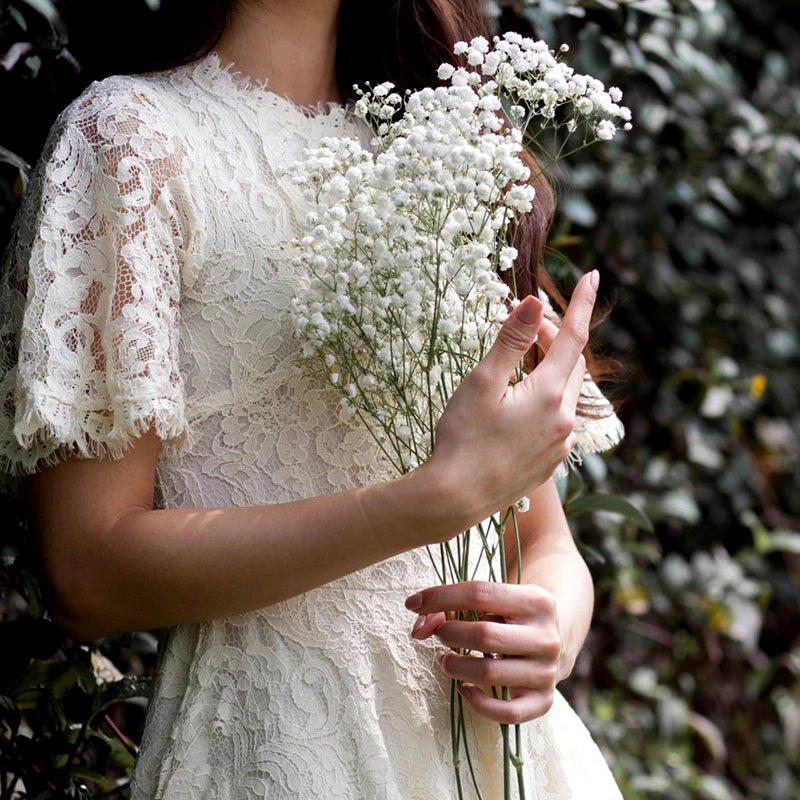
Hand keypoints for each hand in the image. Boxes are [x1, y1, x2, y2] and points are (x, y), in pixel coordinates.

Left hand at [406, 581, 564, 724]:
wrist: (555, 639)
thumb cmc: (511, 615)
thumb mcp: (492, 600)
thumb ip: (451, 605)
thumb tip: (418, 628)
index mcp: (537, 600)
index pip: (479, 593)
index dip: (440, 597)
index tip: (413, 602)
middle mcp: (547, 636)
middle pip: (484, 635)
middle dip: (449, 633)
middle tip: (438, 634)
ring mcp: (548, 671)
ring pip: (490, 673)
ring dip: (454, 666)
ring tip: (445, 658)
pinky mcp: (544, 701)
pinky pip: (507, 713)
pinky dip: (478, 703)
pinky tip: (464, 688)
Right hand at [428, 270, 597, 526]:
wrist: (454, 499)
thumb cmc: (462, 438)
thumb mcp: (482, 383)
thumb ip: (511, 341)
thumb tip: (534, 303)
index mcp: (549, 395)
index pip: (573, 338)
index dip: (582, 304)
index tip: (592, 276)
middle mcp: (564, 421)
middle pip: (572, 365)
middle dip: (555, 339)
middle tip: (527, 327)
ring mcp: (559, 446)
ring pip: (565, 396)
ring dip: (549, 373)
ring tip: (517, 369)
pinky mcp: (548, 463)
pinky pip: (557, 422)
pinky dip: (545, 403)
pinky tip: (516, 410)